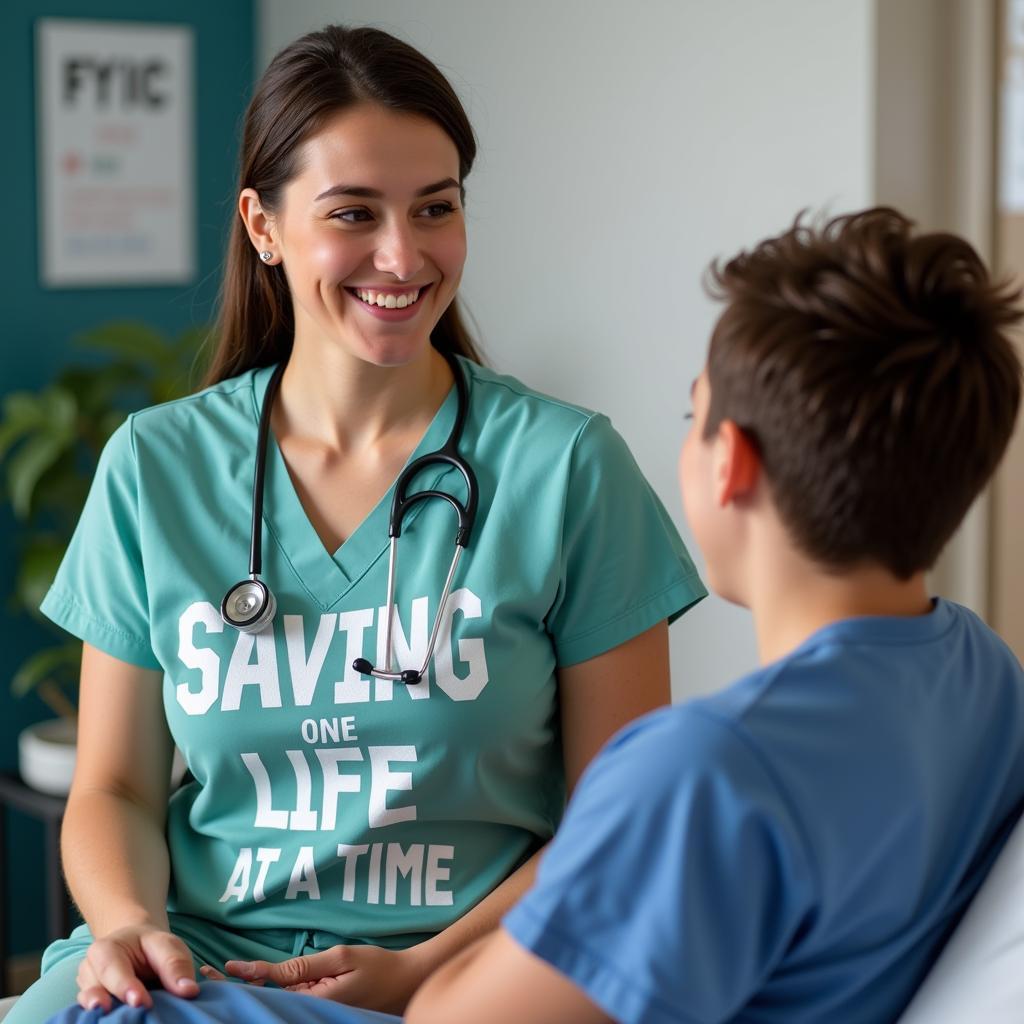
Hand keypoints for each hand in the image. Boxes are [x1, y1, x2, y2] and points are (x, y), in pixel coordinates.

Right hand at [76, 924, 198, 1011]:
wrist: (136, 949)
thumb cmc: (151, 947)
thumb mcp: (166, 946)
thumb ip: (175, 965)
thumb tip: (189, 990)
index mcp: (105, 949)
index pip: (111, 968)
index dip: (125, 986)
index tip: (141, 1002)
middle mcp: (90, 971)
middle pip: (96, 990)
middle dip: (108, 1003)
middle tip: (129, 1011)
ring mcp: (88, 992)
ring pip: (91, 1008)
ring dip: (103, 1017)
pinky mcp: (92, 1008)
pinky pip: (93, 1018)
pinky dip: (103, 1021)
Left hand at [213, 944, 429, 1013]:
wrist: (405, 982)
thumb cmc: (377, 966)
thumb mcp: (341, 958)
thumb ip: (304, 967)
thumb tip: (268, 973)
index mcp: (314, 1000)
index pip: (272, 987)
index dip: (247, 975)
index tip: (224, 967)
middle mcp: (310, 1010)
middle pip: (267, 999)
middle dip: (237, 987)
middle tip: (206, 975)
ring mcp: (315, 1010)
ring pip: (275, 1001)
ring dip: (248, 990)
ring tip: (218, 979)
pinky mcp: (320, 1007)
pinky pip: (290, 1000)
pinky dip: (268, 991)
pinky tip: (251, 985)